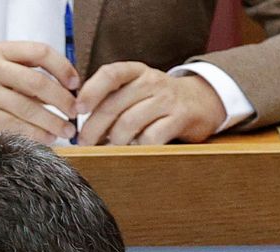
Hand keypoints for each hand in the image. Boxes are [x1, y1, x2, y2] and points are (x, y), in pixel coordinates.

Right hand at [0, 41, 80, 144]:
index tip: (75, 84)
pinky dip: (33, 134)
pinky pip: (13, 125)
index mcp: (1, 51)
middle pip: (37, 83)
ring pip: (27, 108)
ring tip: (64, 130)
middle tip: (74, 112)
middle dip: (61, 100)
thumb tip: (67, 92)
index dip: (63, 68)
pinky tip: (45, 138)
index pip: (40, 52)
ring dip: (51, 122)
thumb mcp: (0, 69)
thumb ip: (28, 74)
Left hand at [75, 62, 225, 145]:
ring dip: (112, 141)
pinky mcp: (179, 118)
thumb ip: (111, 98)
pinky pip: (151, 137)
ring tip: (106, 149)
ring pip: (129, 123)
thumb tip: (78, 120)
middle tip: (83, 143)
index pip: (110, 74)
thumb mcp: (136, 89)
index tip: (78, 109)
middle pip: (114, 105)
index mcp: (136, 71)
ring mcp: (167, 99)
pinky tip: (131, 151)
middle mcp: (151, 81)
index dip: (91, 91)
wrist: (201, 100)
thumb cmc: (157, 99)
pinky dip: (136, 148)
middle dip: (93, 128)